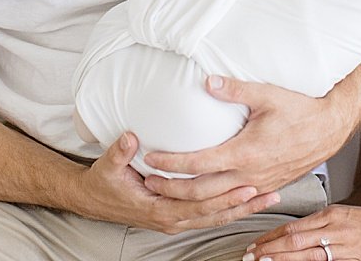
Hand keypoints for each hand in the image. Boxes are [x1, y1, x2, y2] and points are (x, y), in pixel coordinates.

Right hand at [73, 131, 279, 233]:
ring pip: (215, 218)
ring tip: (268, 198)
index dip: (224, 196)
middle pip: (214, 213)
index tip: (246, 184)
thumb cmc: (102, 183)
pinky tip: (247, 202)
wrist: (92, 200)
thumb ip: (121, 151)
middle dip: (242, 204)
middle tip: (268, 192)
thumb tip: (131, 137)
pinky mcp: (177, 218)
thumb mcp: (107, 165)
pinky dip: (229, 211)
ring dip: (241, 210)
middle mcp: (170, 220)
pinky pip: (208, 217)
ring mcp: (175, 222)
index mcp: (158, 208)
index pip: (199, 204)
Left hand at [142, 76, 354, 198]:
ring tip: (167, 191)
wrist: (330, 128)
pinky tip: (203, 197)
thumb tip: (207, 81)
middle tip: (148, 183)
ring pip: (217, 200)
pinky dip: (214, 201)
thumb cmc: (301, 110)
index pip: (198, 163)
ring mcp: (259, 183)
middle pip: (201, 190)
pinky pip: (235, 200)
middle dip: (171, 188)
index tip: (151, 158)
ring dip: (189, 198)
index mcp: (245, 152)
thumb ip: (234, 90)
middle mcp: (249, 173)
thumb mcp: (267, 94)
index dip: (171, 163)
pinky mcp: (268, 186)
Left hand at [246, 204, 360, 260]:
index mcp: (330, 214)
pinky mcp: (353, 260)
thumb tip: (297, 233)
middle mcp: (334, 228)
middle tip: (250, 256)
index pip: (292, 226)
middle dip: (269, 249)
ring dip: (282, 259)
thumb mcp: (344, 213)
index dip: (271, 236)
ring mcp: (343, 246)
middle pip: (294, 240)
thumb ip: (321, 222)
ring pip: (306, 254)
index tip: (255, 243)